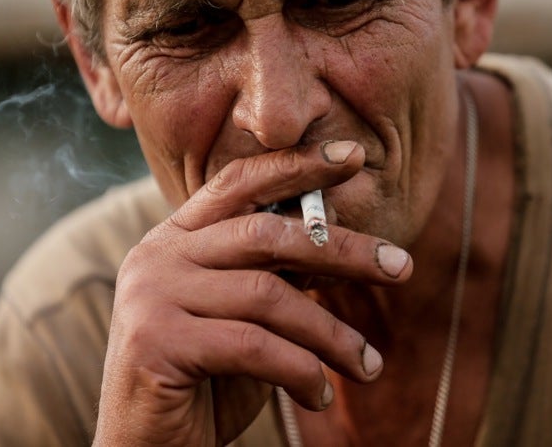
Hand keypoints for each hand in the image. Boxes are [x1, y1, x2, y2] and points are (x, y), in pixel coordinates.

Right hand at [93, 141, 413, 445]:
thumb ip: (278, 278)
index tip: (353, 156)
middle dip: (342, 249)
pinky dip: (300, 371)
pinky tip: (319, 395)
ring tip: (368, 366)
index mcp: (174, 239)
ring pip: (268, 295)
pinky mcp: (156, 342)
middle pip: (266, 234)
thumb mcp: (248, 320)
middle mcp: (156, 256)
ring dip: (331, 334)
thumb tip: (346, 248)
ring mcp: (150, 295)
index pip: (239, 184)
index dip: (296, 166)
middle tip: (401, 267)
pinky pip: (254, 345)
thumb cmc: (204, 383)